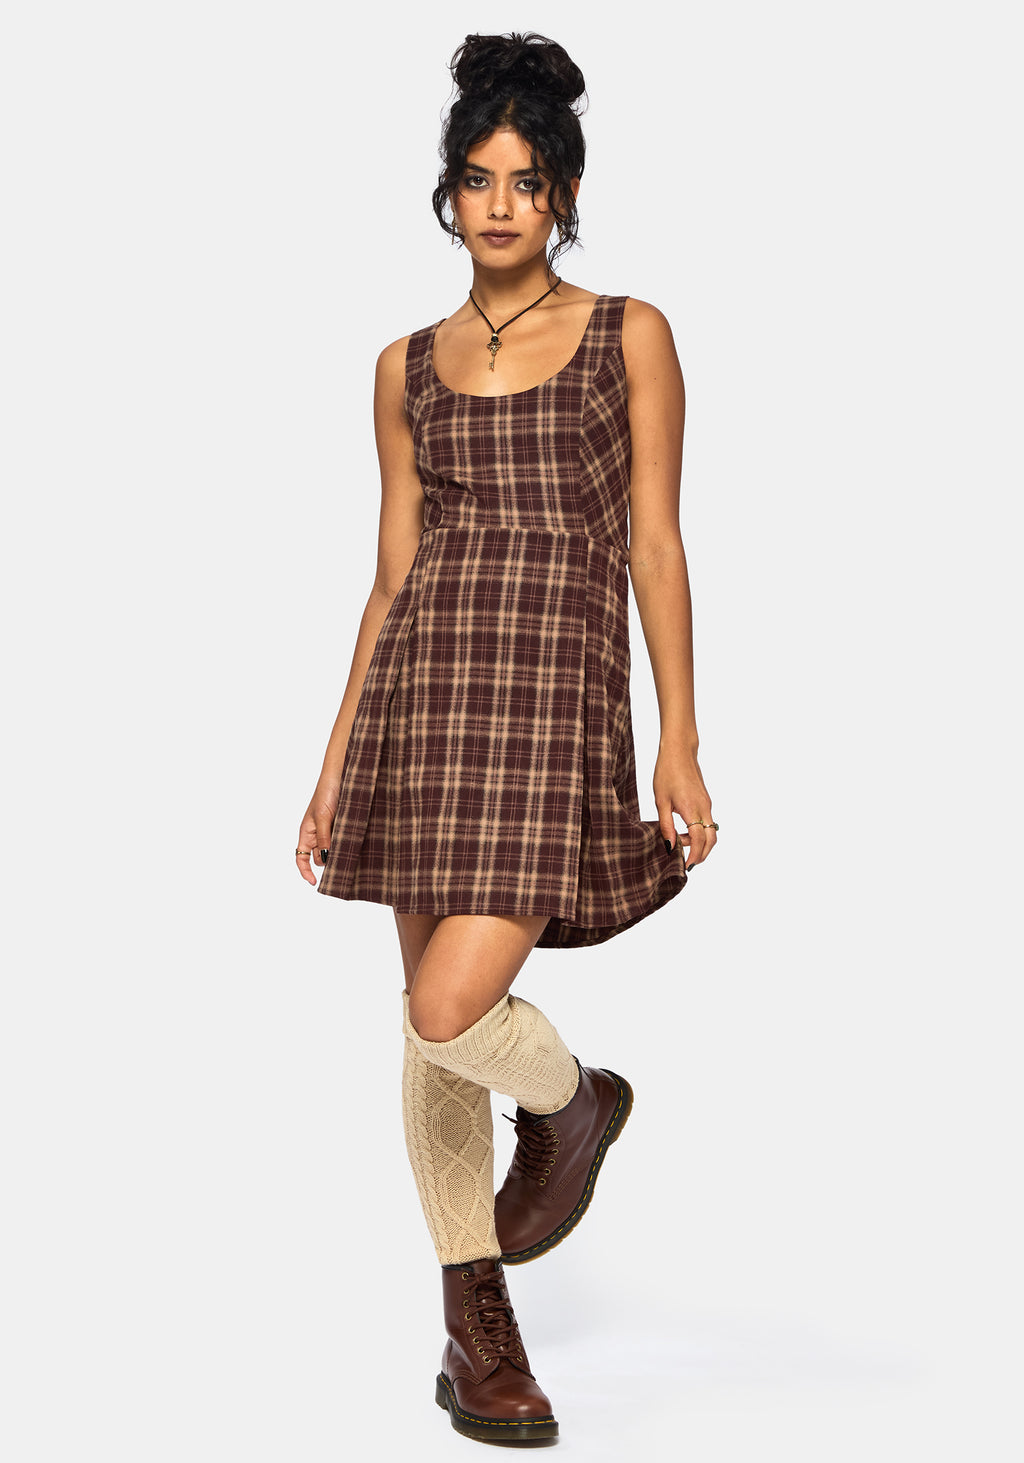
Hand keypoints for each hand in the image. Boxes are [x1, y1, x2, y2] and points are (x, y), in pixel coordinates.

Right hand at [295, 777, 339, 886]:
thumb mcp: (322, 817)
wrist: (342, 776)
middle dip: (328, 861)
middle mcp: (318, 834)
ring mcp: (332, 831)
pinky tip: (356, 845)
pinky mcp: (344, 827)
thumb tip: (324, 858)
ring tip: (349, 851)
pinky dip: (349, 845)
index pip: (301, 858)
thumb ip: (323, 838)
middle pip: (320, 857)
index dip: (305, 871)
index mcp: (307, 832)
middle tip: (340, 863)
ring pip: (334, 851)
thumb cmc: (326, 792)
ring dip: (340, 852)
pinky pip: (345, 841)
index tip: (313, 883)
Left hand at [653, 748, 716, 871]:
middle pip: (711, 840)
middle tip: (687, 863)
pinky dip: (699, 833)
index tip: (685, 866)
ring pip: (711, 832)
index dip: (694, 856)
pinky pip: (707, 822)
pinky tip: (683, 832)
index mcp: (692, 808)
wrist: (680, 751)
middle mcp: (705, 808)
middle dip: (702, 855)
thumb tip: (670, 846)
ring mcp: (707, 804)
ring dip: (700, 843)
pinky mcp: (706, 801)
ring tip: (680, 845)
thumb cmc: (667, 772)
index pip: (699, 840)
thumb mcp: (661, 801)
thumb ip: (666, 826)